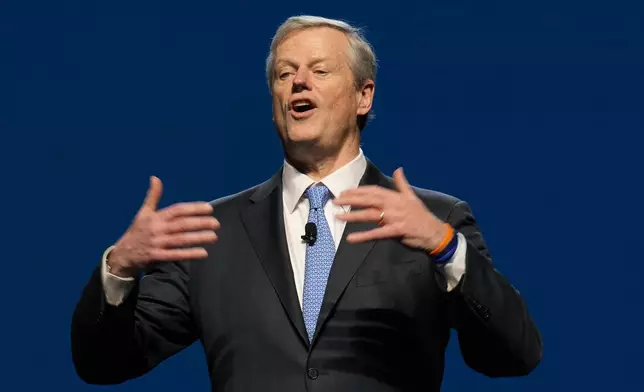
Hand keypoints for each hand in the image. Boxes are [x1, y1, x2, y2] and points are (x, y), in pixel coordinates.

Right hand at [108, 176, 219, 276]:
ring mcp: (157, 243)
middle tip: (216, 223)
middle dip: (200, 223)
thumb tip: (155, 177)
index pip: (177, 210)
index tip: (209, 208)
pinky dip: (189, 254)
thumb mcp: (143, 212)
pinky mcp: (156, 256)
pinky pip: (175, 255)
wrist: (122, 254)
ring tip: (214, 236)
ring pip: (180, 239)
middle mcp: (157, 228)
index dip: (193, 208)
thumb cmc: (137, 231)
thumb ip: (152, 196)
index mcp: (156, 217)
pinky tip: (203, 253)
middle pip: (181, 224)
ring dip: (198, 238)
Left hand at [333, 168, 447, 250]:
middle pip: (369, 200)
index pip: (373, 191)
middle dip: (351, 199)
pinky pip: (377, 233)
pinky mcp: (396, 230)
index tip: (344, 192)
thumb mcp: (412, 196)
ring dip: (353, 215)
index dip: (358, 191)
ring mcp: (394, 217)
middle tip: (336, 201)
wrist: (434, 231)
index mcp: (395, 196)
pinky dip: (363, 236)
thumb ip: (402, 183)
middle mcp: (393, 205)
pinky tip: (351, 238)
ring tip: (338, 216)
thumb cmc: (421, 215)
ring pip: (370, 215)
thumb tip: (398, 169)